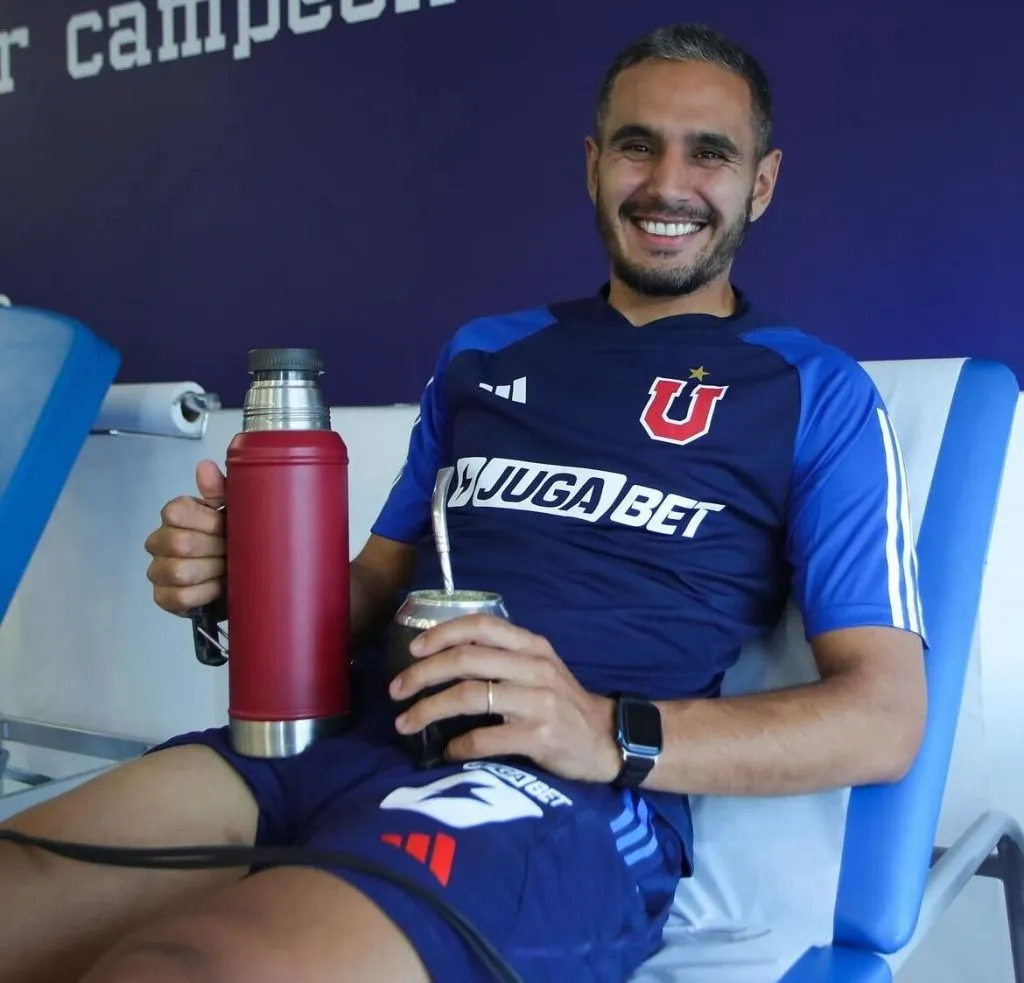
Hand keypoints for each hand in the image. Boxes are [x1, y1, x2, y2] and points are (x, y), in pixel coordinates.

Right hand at [144, 460, 226, 615]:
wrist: (241, 576)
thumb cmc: (234, 538)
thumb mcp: (234, 510)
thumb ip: (220, 489)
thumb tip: (205, 466)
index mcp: (174, 514)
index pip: (176, 513)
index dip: (209, 523)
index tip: (229, 527)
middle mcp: (158, 541)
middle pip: (180, 543)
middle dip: (216, 549)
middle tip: (233, 551)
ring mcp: (158, 571)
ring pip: (180, 571)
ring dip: (213, 571)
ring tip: (228, 568)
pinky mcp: (163, 598)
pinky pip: (181, 596)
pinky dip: (206, 593)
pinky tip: (219, 587)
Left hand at [389, 615, 621, 783]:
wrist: (606, 740)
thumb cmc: (563, 703)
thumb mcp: (540, 667)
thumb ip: (503, 657)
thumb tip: (443, 657)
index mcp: (532, 646)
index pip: (481, 626)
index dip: (442, 633)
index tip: (414, 649)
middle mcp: (535, 667)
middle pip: (466, 660)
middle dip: (422, 674)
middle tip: (397, 690)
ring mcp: (538, 702)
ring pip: (469, 697)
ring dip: (428, 710)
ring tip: (406, 723)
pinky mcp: (539, 736)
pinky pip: (485, 738)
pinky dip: (459, 745)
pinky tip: (448, 751)